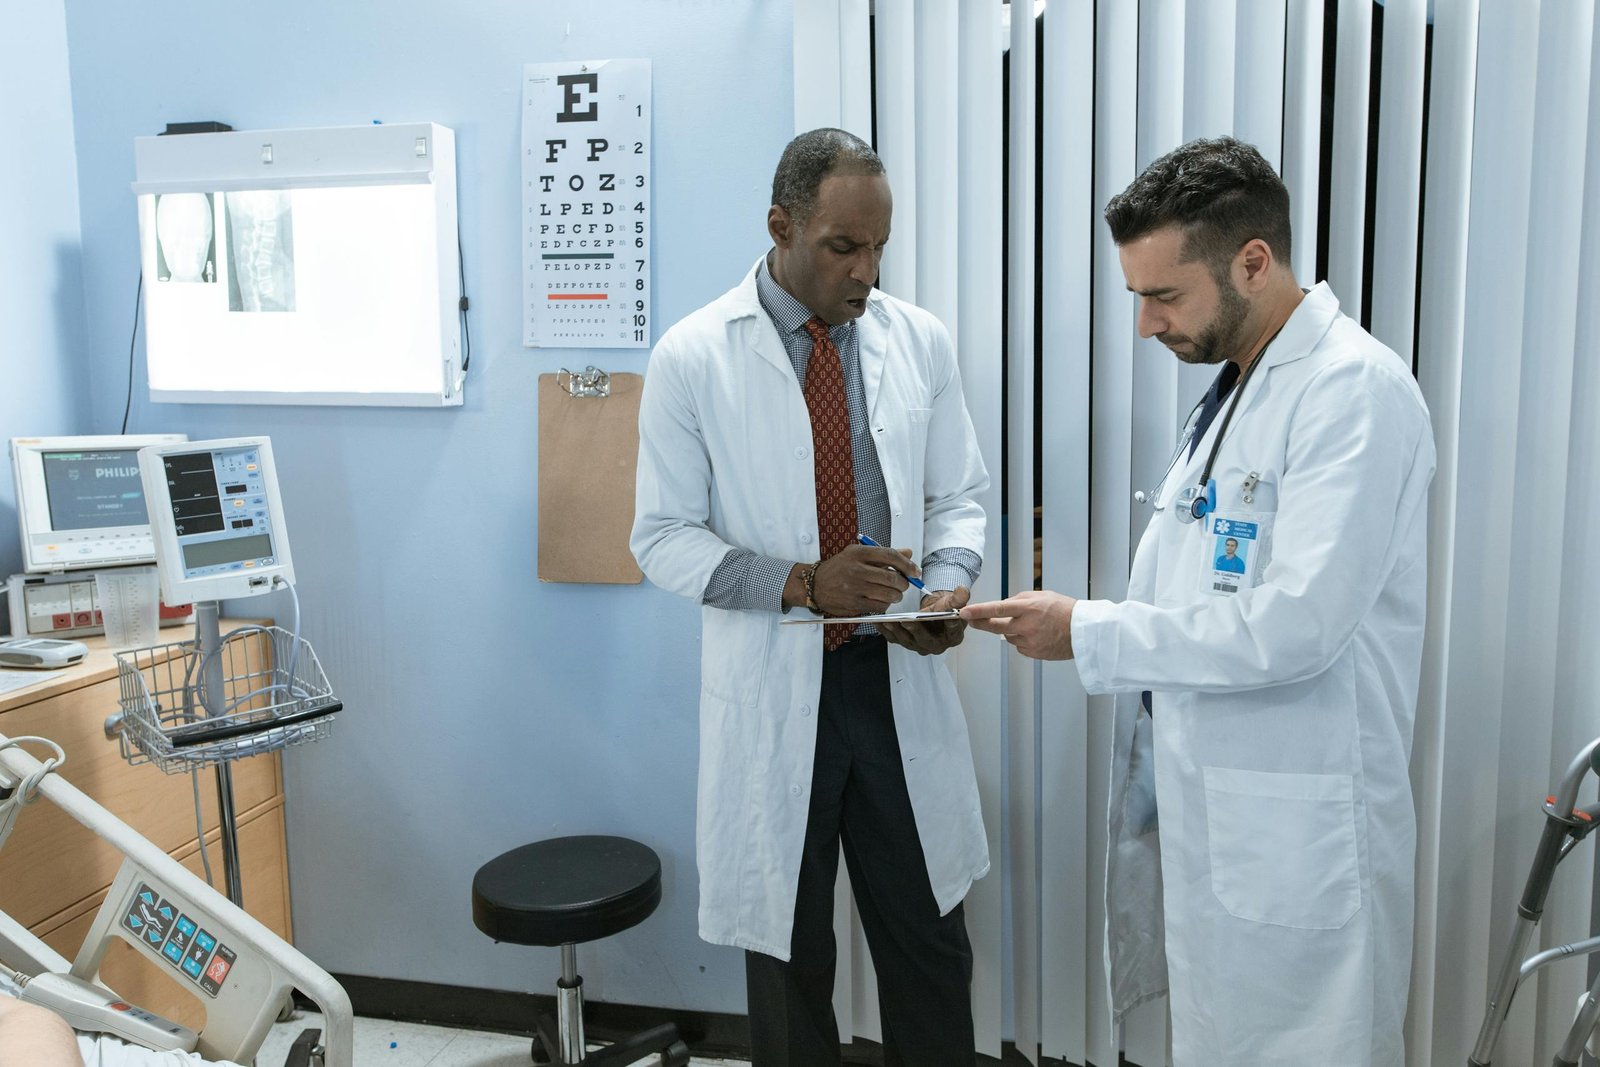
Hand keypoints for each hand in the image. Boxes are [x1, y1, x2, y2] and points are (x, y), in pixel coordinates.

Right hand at [811, 544, 919, 615]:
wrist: (815, 585)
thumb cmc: (839, 568)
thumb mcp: (858, 554)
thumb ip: (884, 554)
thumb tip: (908, 553)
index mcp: (859, 553)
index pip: (890, 556)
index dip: (907, 565)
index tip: (915, 571)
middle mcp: (857, 569)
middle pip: (892, 577)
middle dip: (903, 583)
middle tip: (903, 584)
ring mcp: (855, 587)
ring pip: (889, 594)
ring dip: (896, 595)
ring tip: (892, 593)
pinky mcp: (854, 603)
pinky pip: (880, 606)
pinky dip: (885, 605)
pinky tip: (881, 600)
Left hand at [879, 586, 969, 655]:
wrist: (937, 611)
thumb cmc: (945, 608)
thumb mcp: (954, 601)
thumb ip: (959, 597)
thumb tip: (962, 591)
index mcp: (953, 636)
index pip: (952, 630)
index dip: (949, 624)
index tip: (943, 617)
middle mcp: (938, 645)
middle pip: (926, 640)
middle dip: (915, 631)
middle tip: (907, 621)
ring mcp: (921, 646)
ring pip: (908, 641)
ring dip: (897, 632)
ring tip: (888, 622)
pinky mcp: (908, 642)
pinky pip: (896, 639)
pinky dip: (887, 632)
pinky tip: (879, 623)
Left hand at [961, 590, 1076, 659]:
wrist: (1083, 631)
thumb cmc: (1065, 610)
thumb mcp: (1041, 596)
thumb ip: (1019, 600)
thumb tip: (1002, 606)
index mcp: (1029, 608)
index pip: (998, 608)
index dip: (979, 611)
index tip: (964, 612)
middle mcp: (1027, 626)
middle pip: (996, 627)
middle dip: (981, 623)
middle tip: (972, 620)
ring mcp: (1030, 642)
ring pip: (1008, 637)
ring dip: (1011, 630)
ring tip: (1031, 625)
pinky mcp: (1034, 653)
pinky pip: (1019, 646)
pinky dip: (1022, 640)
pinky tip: (1036, 635)